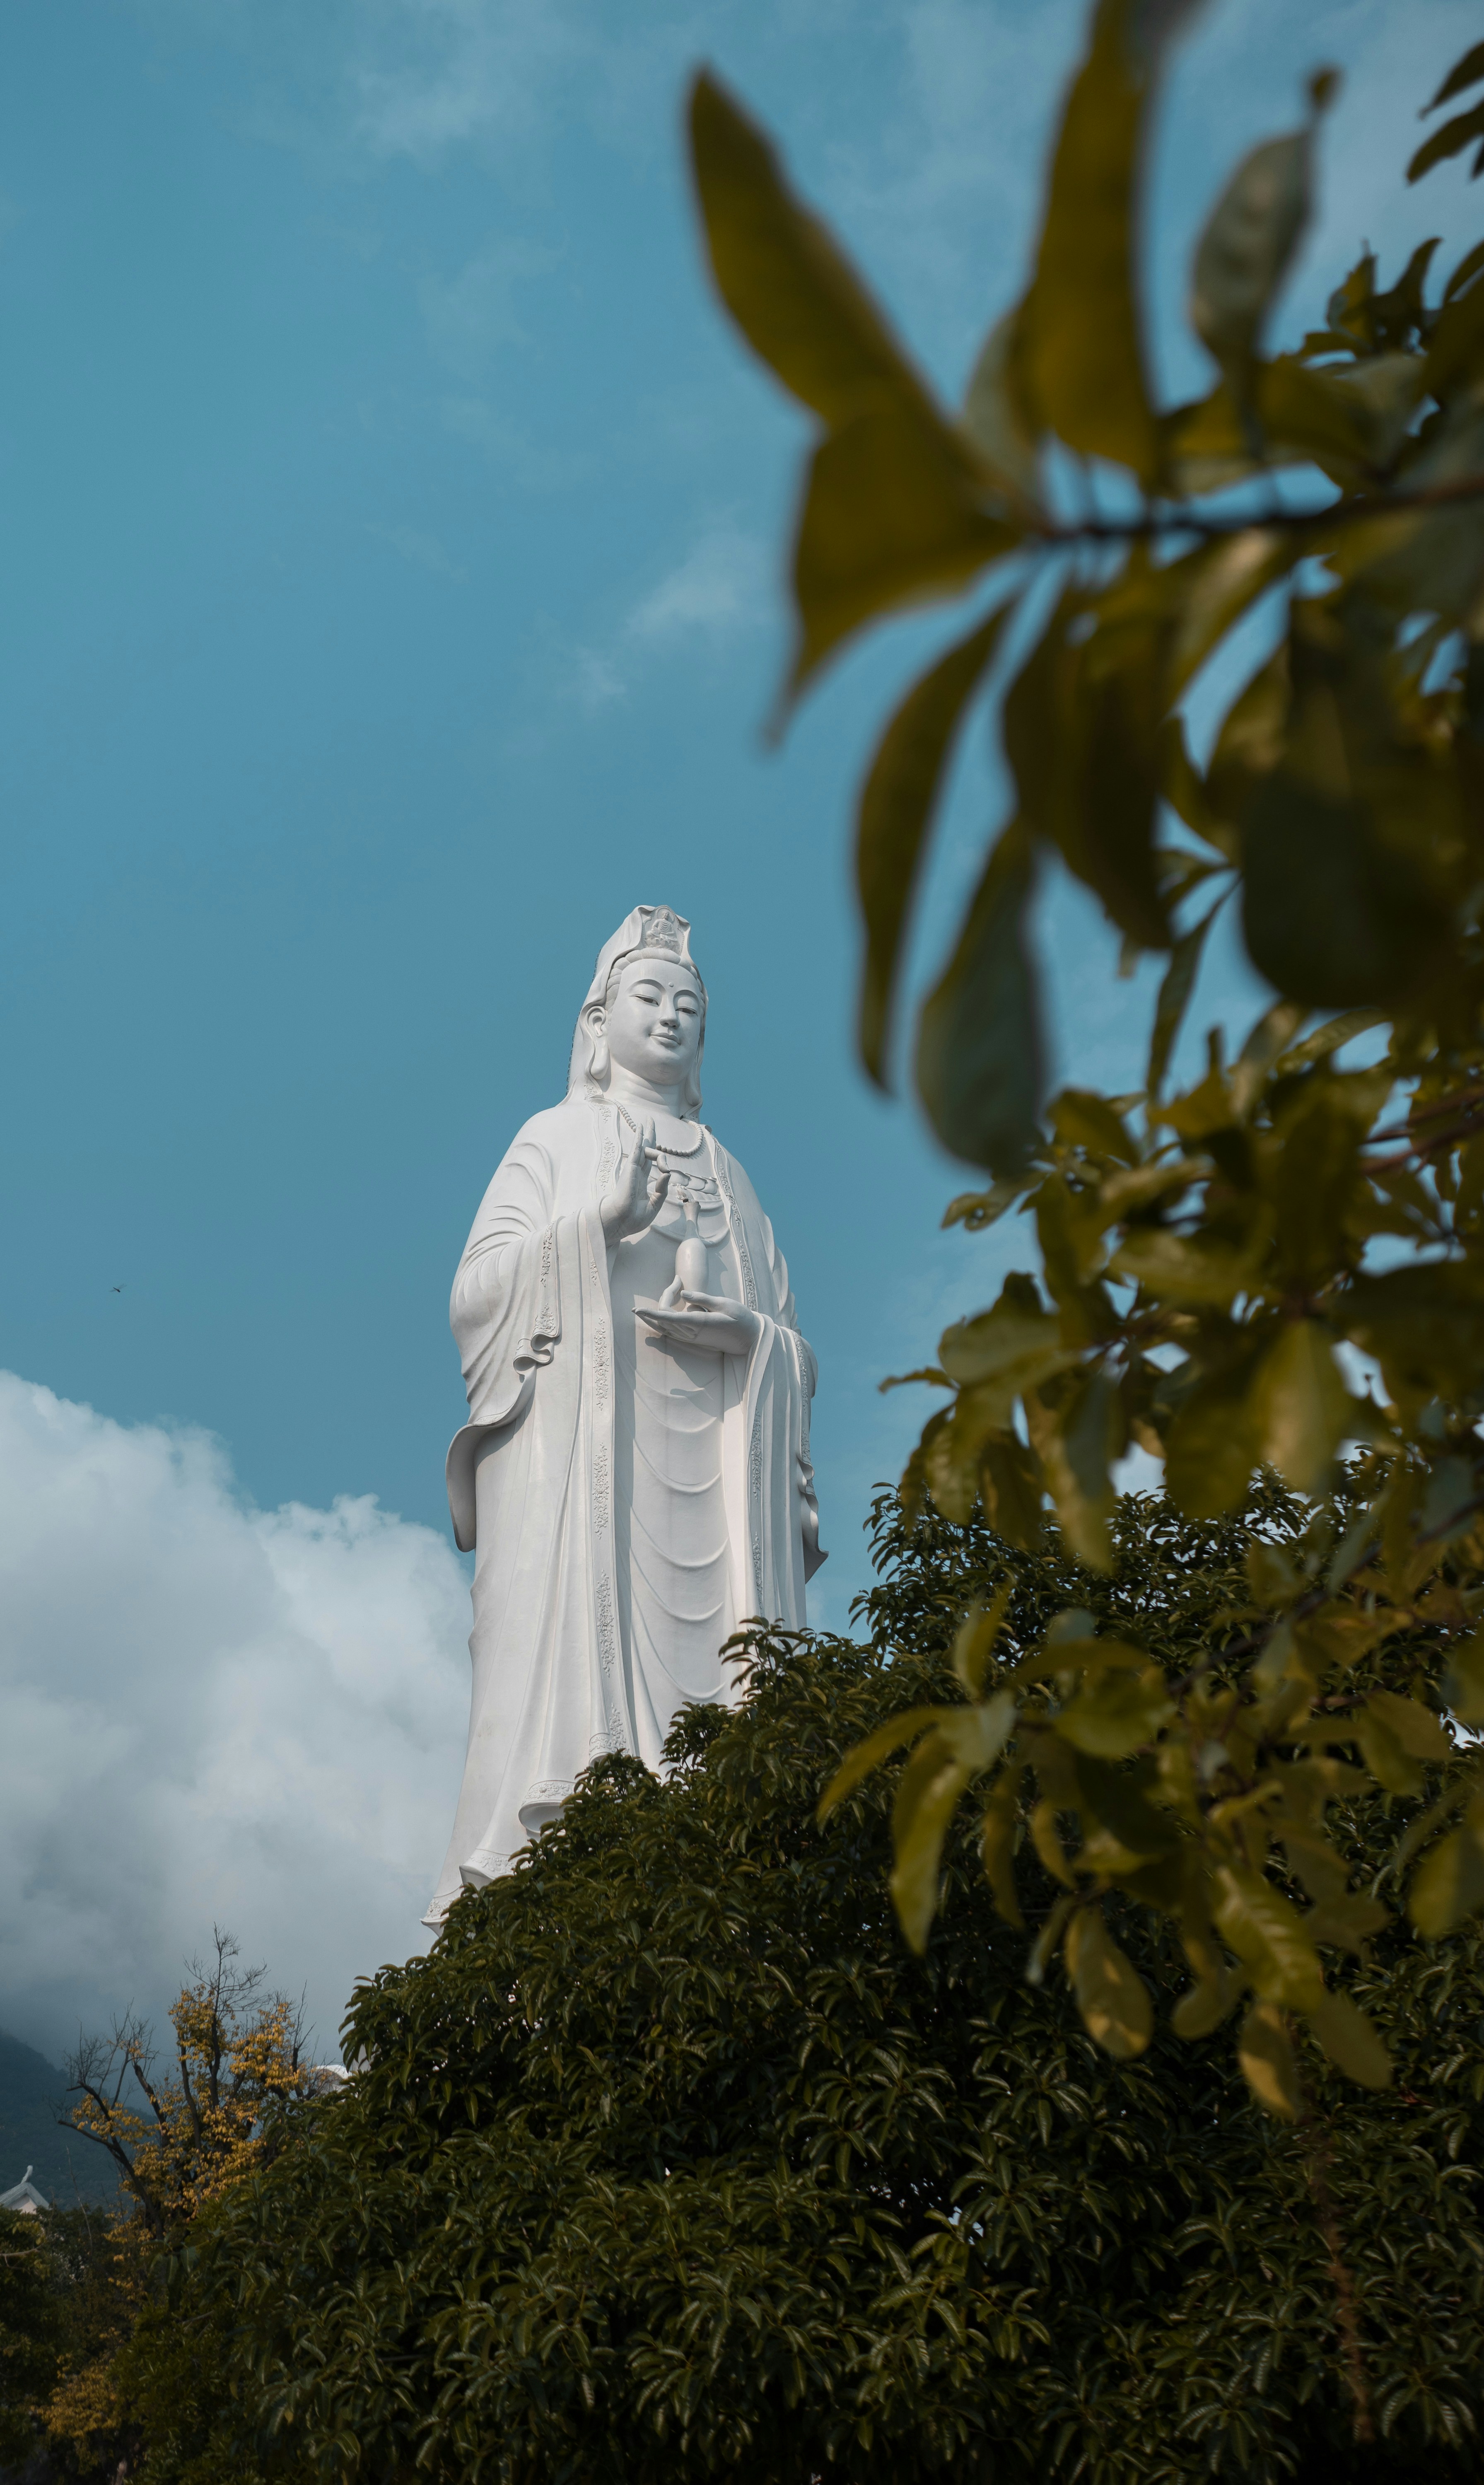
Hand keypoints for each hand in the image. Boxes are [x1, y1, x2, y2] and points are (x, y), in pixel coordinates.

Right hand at [600, 1115, 669, 1246]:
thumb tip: (668, 1173)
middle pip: (645, 1149)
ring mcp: (633, 1169)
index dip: (660, 1157)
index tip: (666, 1170)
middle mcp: (637, 1172)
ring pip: (644, 1147)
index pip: (650, 1162)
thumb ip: (662, 1189)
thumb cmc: (634, 1217)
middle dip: (649, 1135)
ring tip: (650, 1121)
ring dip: (649, 1133)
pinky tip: (642, 1126)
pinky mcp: (631, 1168)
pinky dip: (639, 1137)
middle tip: (650, 1121)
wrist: (622, 1222)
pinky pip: (637, 1149)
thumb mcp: (654, 1204)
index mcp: (641, 1180)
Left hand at [638, 1283, 760, 1357]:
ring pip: (665, 1329)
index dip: (652, 1313)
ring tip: (643, 1309)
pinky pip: (672, 1334)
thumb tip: (682, 1294)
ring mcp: (693, 1338)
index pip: (669, 1317)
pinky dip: (661, 1326)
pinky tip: (655, 1321)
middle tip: (676, 1281)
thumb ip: (702, 1299)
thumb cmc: (741, 1319)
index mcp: (700, 1323)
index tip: (638, 1309)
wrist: (750, 1339)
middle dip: (661, 1301)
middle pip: (665, 1320)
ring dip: (653, 1318)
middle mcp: (693, 1333)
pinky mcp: (694, 1340)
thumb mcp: (724, 1304)